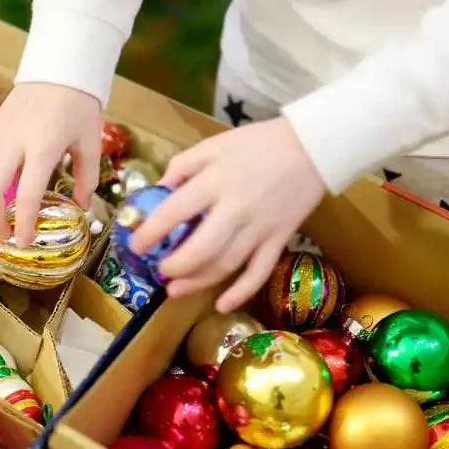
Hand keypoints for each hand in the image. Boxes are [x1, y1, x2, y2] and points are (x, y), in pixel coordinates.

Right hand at [0, 82, 101, 244]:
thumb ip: (86, 178)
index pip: (26, 194)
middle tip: (5, 236)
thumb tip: (81, 208)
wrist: (56, 69)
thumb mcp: (90, 143)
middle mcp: (14, 142)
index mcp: (43, 147)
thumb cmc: (77, 106)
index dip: (23, 223)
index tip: (24, 242)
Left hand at [130, 116, 326, 311]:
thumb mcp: (214, 145)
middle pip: (200, 249)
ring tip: (175, 289)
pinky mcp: (279, 240)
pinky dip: (241, 292)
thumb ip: (183, 165)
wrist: (312, 147)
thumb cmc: (258, 143)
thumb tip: (159, 190)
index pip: (174, 213)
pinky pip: (259, 272)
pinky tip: (221, 305)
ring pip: (225, 265)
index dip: (151, 233)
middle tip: (159, 271)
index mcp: (214, 182)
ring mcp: (259, 228)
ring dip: (197, 282)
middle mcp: (235, 209)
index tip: (135, 246)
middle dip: (174, 266)